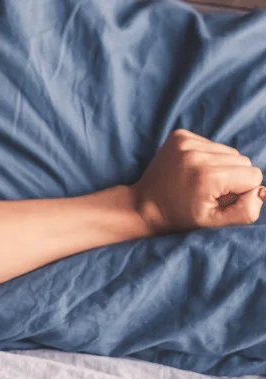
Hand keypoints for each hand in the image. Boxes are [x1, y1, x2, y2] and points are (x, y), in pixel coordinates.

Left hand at [132, 129, 264, 232]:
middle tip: (208, 191)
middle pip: (244, 161)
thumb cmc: (181, 217)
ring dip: (221, 166)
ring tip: (199, 180)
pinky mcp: (179, 135)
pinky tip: (191, 170)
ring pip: (229, 152)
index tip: (219, 199)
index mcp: (208, 177)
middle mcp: (196, 155)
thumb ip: (246, 210)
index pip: (254, 176)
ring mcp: (186, 142)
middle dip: (233, 178)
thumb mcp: (215, 222)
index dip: (241, 191)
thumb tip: (261, 190)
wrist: (144, 204)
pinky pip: (212, 144)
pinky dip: (208, 157)